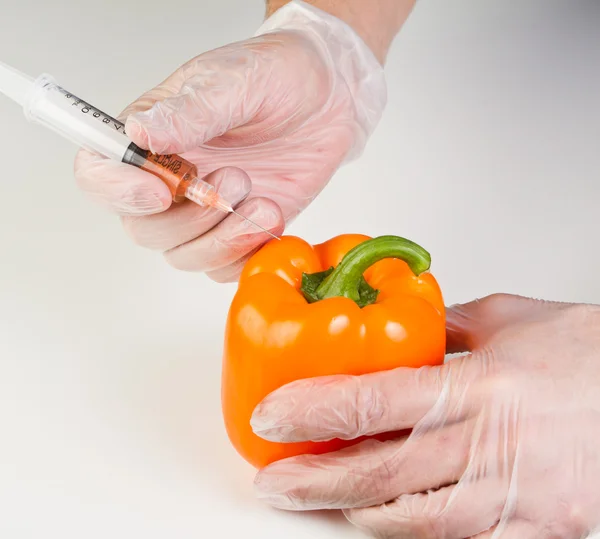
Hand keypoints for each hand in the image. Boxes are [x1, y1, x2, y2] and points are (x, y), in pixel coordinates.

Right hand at [73, 1, 384, 281]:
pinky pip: (226, 268)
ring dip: (224, 241)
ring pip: (185, 256)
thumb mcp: (235, 81)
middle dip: (192, 219)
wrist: (330, 97)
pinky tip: (273, 218)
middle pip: (144, 229)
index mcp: (151, 138)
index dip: (118, 193)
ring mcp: (205, 212)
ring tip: (264, 203)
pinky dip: (247, 255)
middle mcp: (170, 180)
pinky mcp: (240, 232)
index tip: (161, 192)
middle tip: (238, 180)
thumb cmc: (277, 76)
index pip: (100, 176)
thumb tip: (140, 133)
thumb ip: (190, 110)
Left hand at [250, 294, 599, 537]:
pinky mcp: (537, 529)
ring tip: (318, 497)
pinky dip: (411, 532)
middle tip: (273, 480)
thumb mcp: (510, 319)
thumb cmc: (591, 355)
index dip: (312, 411)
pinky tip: (384, 519)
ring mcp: (514, 497)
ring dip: (354, 509)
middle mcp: (492, 446)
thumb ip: (448, 326)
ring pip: (411, 520)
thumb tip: (406, 326)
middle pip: (378, 473)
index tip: (271, 416)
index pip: (373, 401)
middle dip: (313, 480)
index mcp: (481, 386)